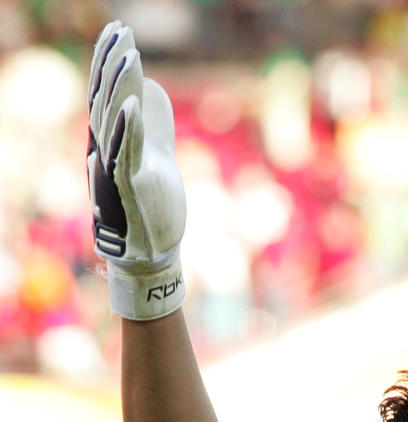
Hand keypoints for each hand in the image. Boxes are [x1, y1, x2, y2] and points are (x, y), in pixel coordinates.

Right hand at [87, 21, 185, 319]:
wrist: (148, 254)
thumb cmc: (150, 208)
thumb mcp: (151, 160)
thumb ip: (148, 128)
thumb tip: (147, 96)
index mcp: (112, 143)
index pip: (107, 94)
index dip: (109, 63)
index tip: (117, 31)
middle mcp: (108, 151)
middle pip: (105, 100)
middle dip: (111, 65)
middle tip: (118, 30)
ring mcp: (118, 168)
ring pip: (114, 121)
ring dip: (120, 88)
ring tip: (128, 55)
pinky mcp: (131, 188)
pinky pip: (126, 154)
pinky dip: (128, 129)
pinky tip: (134, 105)